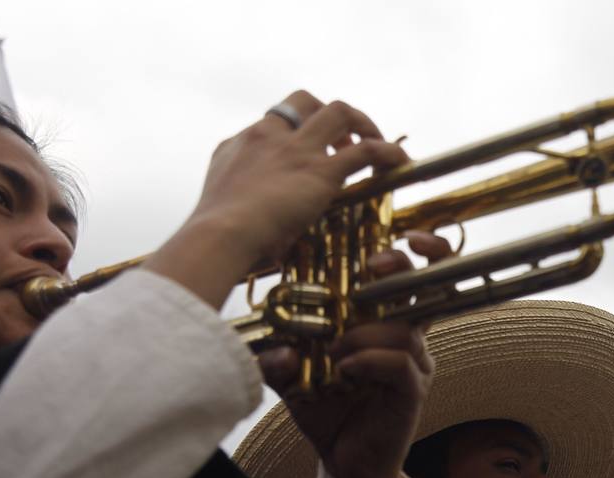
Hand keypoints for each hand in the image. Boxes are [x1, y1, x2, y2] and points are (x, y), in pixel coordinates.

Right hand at [145, 90, 408, 307]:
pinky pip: (366, 151)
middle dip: (328, 114)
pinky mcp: (320, 170)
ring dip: (362, 123)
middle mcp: (269, 136)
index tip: (308, 148)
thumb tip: (267, 240)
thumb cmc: (214, 236)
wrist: (218, 235)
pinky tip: (399, 162)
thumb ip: (242, 211)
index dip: (296, 129)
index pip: (274, 121)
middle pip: (305, 101)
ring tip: (376, 141)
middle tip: (344, 141)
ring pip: (339, 112)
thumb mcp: (221, 210)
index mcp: (241, 144)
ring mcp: (296, 150)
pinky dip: (387, 153)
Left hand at [260, 233, 451, 477]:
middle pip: (427, 287)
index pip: (412, 275)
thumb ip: (280, 351)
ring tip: (334, 351)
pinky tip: (345, 371)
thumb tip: (270, 340)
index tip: (404, 233)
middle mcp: (408, 337)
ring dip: (364, 332)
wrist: (345, 464)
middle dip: (403, 267)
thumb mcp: (293, 373)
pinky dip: (369, 360)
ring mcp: (415, 363)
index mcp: (385, 322)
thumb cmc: (326, 411)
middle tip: (373, 267)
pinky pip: (400, 362)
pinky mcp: (412, 390)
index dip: (418, 249)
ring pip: (404, 327)